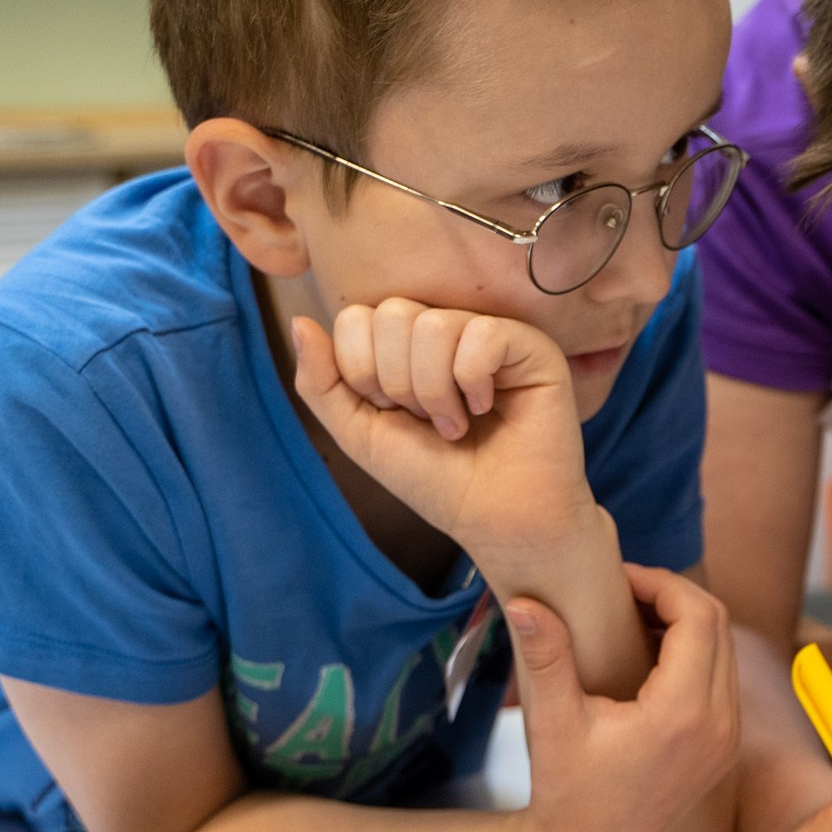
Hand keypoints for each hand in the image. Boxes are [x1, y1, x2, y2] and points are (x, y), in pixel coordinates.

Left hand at [291, 302, 600, 565]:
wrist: (495, 518)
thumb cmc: (433, 477)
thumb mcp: (360, 433)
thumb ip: (322, 383)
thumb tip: (299, 321)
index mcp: (404, 342)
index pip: (357, 317)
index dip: (362, 372)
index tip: (392, 413)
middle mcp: (447, 327)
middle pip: (393, 314)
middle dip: (398, 383)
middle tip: (428, 421)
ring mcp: (490, 331)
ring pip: (434, 325)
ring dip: (435, 391)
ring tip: (456, 423)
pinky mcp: (531, 345)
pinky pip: (483, 335)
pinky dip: (474, 383)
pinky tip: (488, 408)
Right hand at [507, 569, 740, 831]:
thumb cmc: (565, 788)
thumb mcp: (552, 722)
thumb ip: (545, 657)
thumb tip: (525, 601)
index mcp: (683, 714)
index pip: (698, 617)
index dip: (662, 584)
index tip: (619, 577)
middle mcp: (719, 725)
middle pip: (719, 625)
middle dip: (675, 595)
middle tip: (625, 589)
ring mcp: (728, 738)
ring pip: (726, 649)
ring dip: (688, 622)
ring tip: (634, 613)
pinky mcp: (725, 747)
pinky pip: (724, 678)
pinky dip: (697, 652)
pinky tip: (652, 650)